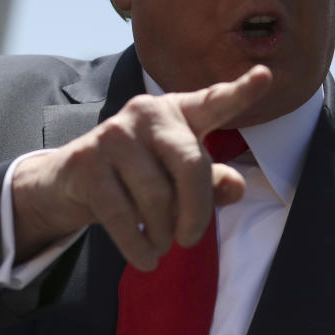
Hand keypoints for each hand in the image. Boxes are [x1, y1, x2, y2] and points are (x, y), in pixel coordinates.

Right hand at [11, 65, 271, 269]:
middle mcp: (145, 113)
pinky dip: (139, 246)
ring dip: (163, 233)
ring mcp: (113, 134)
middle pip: (190, 164)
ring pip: (156, 196)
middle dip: (196, 211)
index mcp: (176, 112)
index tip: (265, 76)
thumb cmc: (136, 178)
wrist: (69, 181)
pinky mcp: (87, 162)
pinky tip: (146, 258)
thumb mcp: (177, 180)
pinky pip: (123, 215)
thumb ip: (211, 183)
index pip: (213, 102)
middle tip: (190, 239)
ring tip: (161, 245)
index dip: (240, 92)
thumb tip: (235, 186)